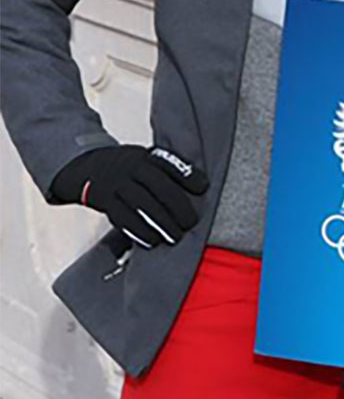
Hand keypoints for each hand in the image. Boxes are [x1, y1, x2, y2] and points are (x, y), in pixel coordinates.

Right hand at [49, 145, 207, 247]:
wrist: (85, 167)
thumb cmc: (126, 168)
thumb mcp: (143, 159)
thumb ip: (164, 170)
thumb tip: (199, 188)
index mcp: (144, 157)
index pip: (169, 163)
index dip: (187, 175)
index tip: (203, 188)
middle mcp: (130, 168)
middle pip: (157, 186)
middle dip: (177, 206)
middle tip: (191, 223)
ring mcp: (115, 184)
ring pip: (141, 204)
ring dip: (160, 223)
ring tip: (175, 237)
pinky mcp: (103, 201)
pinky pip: (122, 217)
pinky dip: (138, 231)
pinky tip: (151, 241)